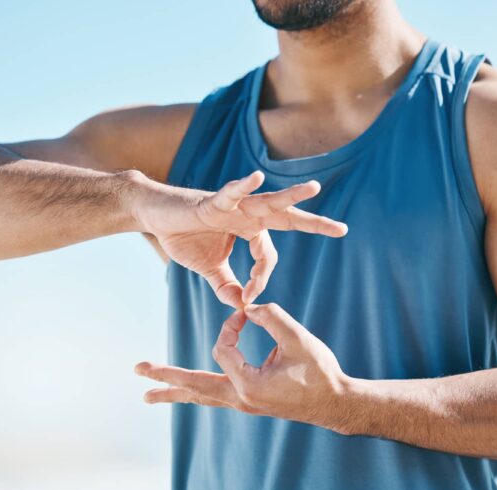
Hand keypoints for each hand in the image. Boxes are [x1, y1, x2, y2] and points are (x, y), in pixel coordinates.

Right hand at [134, 170, 346, 306]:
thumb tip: (240, 305)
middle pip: (286, 219)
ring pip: (267, 201)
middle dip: (313, 224)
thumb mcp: (210, 269)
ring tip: (314, 188)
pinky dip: (242, 186)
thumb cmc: (183, 236)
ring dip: (291, 196)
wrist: (155, 216)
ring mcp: (233, 207)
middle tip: (341, 229)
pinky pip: (230, 193)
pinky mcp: (212, 201)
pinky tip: (256, 177)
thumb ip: (226, 285)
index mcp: (248, 230)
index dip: (261, 278)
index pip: (267, 256)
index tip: (247, 296)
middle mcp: (247, 216)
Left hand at [135, 303, 353, 434]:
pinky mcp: (249, 402)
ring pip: (201, 397)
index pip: (223, 347)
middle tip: (137, 370)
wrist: (335, 402)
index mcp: (249, 385)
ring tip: (148, 396)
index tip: (245, 314)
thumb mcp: (299, 340)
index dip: (230, 326)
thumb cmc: (320, 372)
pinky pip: (214, 397)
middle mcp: (241, 399)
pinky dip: (197, 392)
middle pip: (193, 386)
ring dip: (175, 391)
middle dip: (165, 377)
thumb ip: (273, 317)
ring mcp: (243, 404)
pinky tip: (187, 393)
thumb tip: (250, 306)